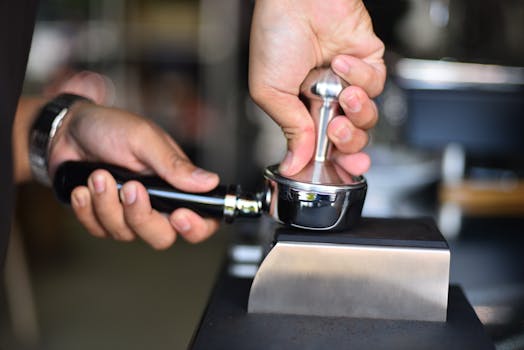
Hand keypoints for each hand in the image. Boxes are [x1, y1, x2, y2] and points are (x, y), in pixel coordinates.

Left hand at [48, 100, 219, 248]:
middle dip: (141, 216)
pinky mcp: (103, 219)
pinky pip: (99, 231)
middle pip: (162, 237)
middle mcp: (156, 204)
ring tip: (98, 175)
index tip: (179, 215)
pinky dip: (88, 209)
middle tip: (130, 187)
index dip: (196, 227)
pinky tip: (84, 188)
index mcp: (175, 185)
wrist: (67, 131)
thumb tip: (209, 182)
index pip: (202, 219)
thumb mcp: (144, 139)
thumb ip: (174, 165)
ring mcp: (129, 215)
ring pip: (127, 234)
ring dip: (108, 205)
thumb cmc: (110, 129)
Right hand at [249, 0, 384, 175]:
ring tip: (342, 96)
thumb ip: (289, 130)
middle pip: (351, 138)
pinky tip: (341, 63)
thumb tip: (294, 163)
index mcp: (301, 110)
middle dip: (348, 141)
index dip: (336, 163)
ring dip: (357, 111)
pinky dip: (361, 76)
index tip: (344, 173)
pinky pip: (377, 85)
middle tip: (336, 128)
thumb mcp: (269, 92)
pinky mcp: (368, 64)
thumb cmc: (275, 35)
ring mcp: (348, 83)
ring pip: (368, 117)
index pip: (323, 147)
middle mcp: (326, 100)